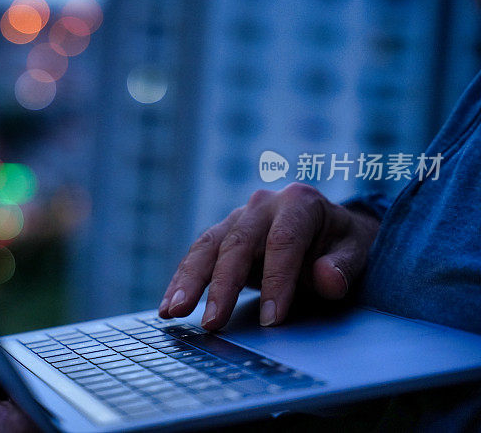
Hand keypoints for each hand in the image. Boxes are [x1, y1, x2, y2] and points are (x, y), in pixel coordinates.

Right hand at [158, 183, 380, 329]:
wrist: (327, 229)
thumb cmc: (340, 244)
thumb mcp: (356, 252)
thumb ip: (343, 266)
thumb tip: (327, 280)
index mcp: (298, 202)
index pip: (283, 242)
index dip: (276, 281)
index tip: (272, 320)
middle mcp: (262, 204)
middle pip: (237, 244)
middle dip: (222, 285)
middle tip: (213, 323)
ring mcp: (237, 217)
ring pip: (207, 247)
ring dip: (188, 282)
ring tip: (173, 312)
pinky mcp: (221, 234)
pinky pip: (197, 256)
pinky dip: (181, 281)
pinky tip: (168, 306)